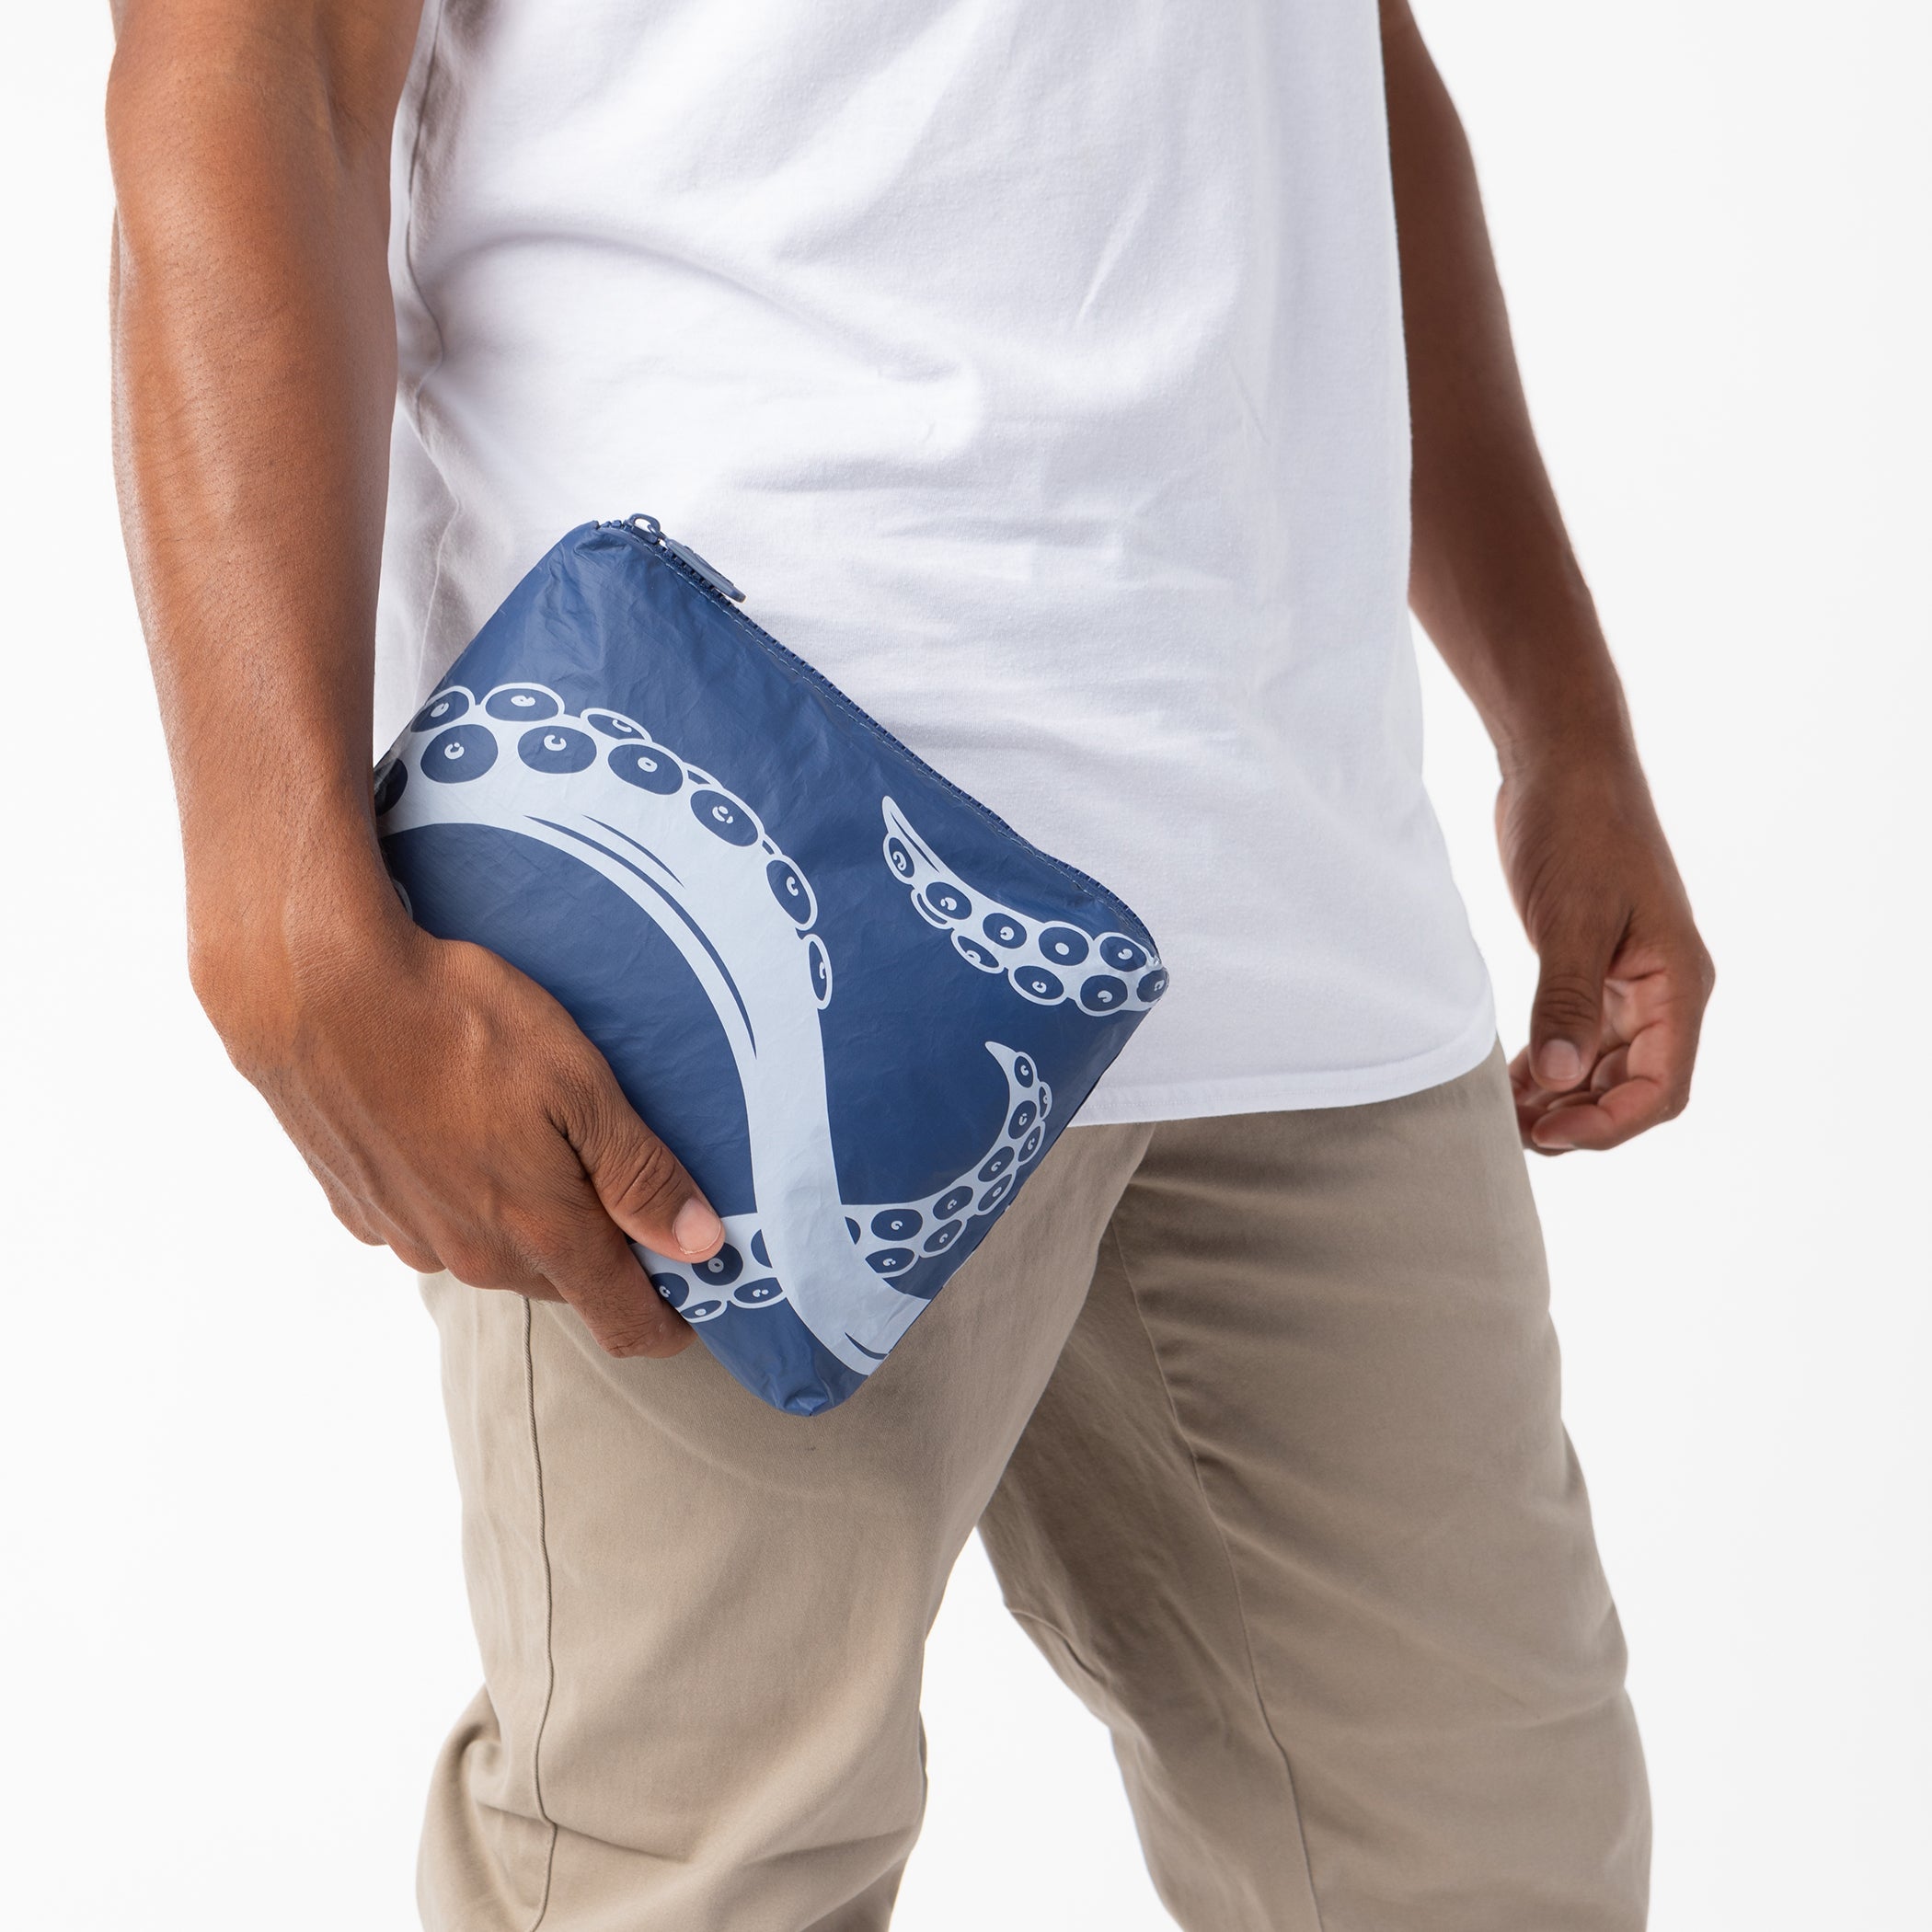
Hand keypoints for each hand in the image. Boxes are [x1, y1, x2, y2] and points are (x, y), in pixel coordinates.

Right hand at [196, 877, 723, 1355]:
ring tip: (535, 1150)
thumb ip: (640, 1175)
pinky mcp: (357, 1206)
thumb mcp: (578, 1085)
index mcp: (538, 1230)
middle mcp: (471, 1254)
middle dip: (603, 1259)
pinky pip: (430, 1221)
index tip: (697, 1305)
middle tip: (629, 1197)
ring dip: (525, 1224)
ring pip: (493, 1253)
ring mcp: (407, 1235)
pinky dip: (456, 1196)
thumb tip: (704, 1247)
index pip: (622, 1317)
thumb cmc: (458, 1021)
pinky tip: (456, 1135)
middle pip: (562, 1282)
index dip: (667, 1321)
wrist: (311, 989)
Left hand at [1495, 743, 1713, 1153]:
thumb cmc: (1576, 827)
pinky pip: (1583, 1039)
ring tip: (1505, 1115)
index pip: (1663, 1088)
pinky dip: (1551, 1067)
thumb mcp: (1569, 917)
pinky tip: (1511, 1081)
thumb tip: (1563, 1079)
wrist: (1561, 764)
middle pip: (1636, 1089)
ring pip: (1606, 1069)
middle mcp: (1664, 990)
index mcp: (1678, 983)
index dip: (1610, 1125)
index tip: (1548, 1132)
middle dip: (1581, 1120)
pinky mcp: (1595, 967)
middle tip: (1514, 1133)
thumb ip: (1567, 1001)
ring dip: (1563, 1100)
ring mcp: (1631, 981)